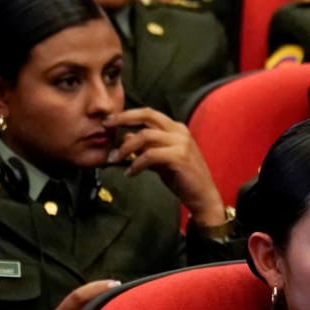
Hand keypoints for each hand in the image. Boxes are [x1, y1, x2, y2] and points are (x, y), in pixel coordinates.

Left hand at [110, 108, 226, 227]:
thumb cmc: (182, 179)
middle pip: (147, 115)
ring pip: (146, 135)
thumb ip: (145, 148)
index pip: (148, 114)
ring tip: (116, 158)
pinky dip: (136, 163)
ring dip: (126, 147)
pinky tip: (130, 172)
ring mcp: (181, 142)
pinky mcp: (179, 157)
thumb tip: (126, 137)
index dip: (127, 115)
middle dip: (123, 118)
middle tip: (106, 126)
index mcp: (176, 128)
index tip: (110, 120)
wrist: (202, 196)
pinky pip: (150, 155)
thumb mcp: (160, 160)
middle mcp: (179, 131)